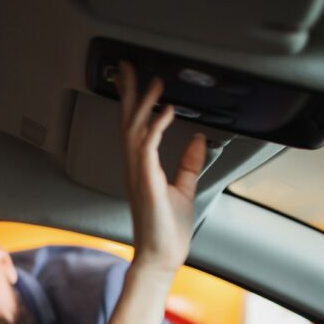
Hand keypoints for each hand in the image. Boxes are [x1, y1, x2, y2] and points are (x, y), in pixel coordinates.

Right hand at [114, 60, 205, 273]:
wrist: (162, 257)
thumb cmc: (167, 231)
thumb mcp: (184, 188)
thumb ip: (189, 163)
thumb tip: (198, 139)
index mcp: (141, 168)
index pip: (133, 127)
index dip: (133, 101)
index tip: (134, 80)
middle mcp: (135, 168)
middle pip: (127, 122)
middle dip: (127, 93)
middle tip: (126, 67)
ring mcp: (138, 175)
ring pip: (134, 130)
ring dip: (144, 104)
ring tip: (155, 84)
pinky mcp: (147, 184)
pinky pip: (147, 148)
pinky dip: (156, 127)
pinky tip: (167, 112)